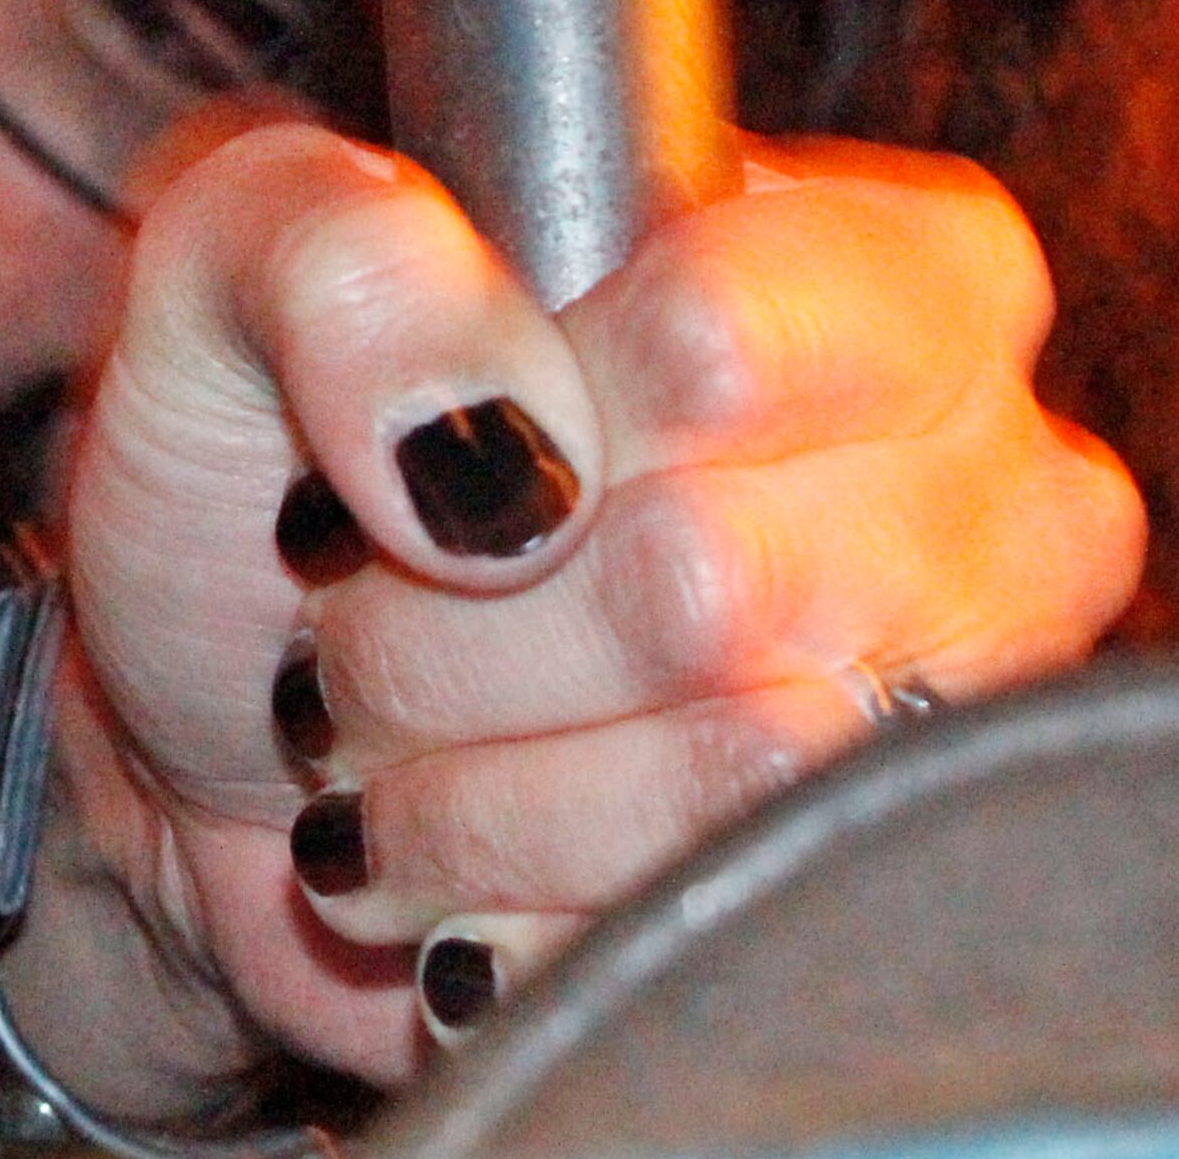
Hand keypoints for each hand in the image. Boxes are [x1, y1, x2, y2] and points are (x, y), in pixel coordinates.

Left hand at [50, 125, 1142, 1092]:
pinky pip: (681, 923)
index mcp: (884, 269)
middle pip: (708, 583)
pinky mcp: (843, 900)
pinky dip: (486, 893)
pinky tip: (434, 839)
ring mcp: (940, 717)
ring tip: (379, 719)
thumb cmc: (253, 450)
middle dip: (448, 619)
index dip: (512, 416)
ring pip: (718, 772)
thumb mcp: (232, 255)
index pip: (722, 341)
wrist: (198, 715)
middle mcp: (980, 492)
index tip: (398, 447)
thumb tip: (501, 443)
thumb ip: (345, 256)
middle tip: (355, 597)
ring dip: (455, 767)